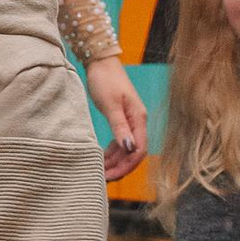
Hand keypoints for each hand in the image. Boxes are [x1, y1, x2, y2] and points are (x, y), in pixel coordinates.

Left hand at [86, 57, 148, 179]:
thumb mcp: (111, 105)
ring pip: (125, 149)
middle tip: (103, 179)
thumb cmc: (105, 80)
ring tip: (100, 171)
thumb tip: (129, 148)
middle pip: (133, 153)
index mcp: (139, 119)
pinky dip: (111, 152)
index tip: (111, 176)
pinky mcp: (121, 119)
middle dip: (120, 167)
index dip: (127, 166)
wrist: (100, 62)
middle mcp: (137, 122)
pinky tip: (101, 159)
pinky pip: (119, 142)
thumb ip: (120, 127)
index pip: (139, 150)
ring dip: (115, 161)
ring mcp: (130, 121)